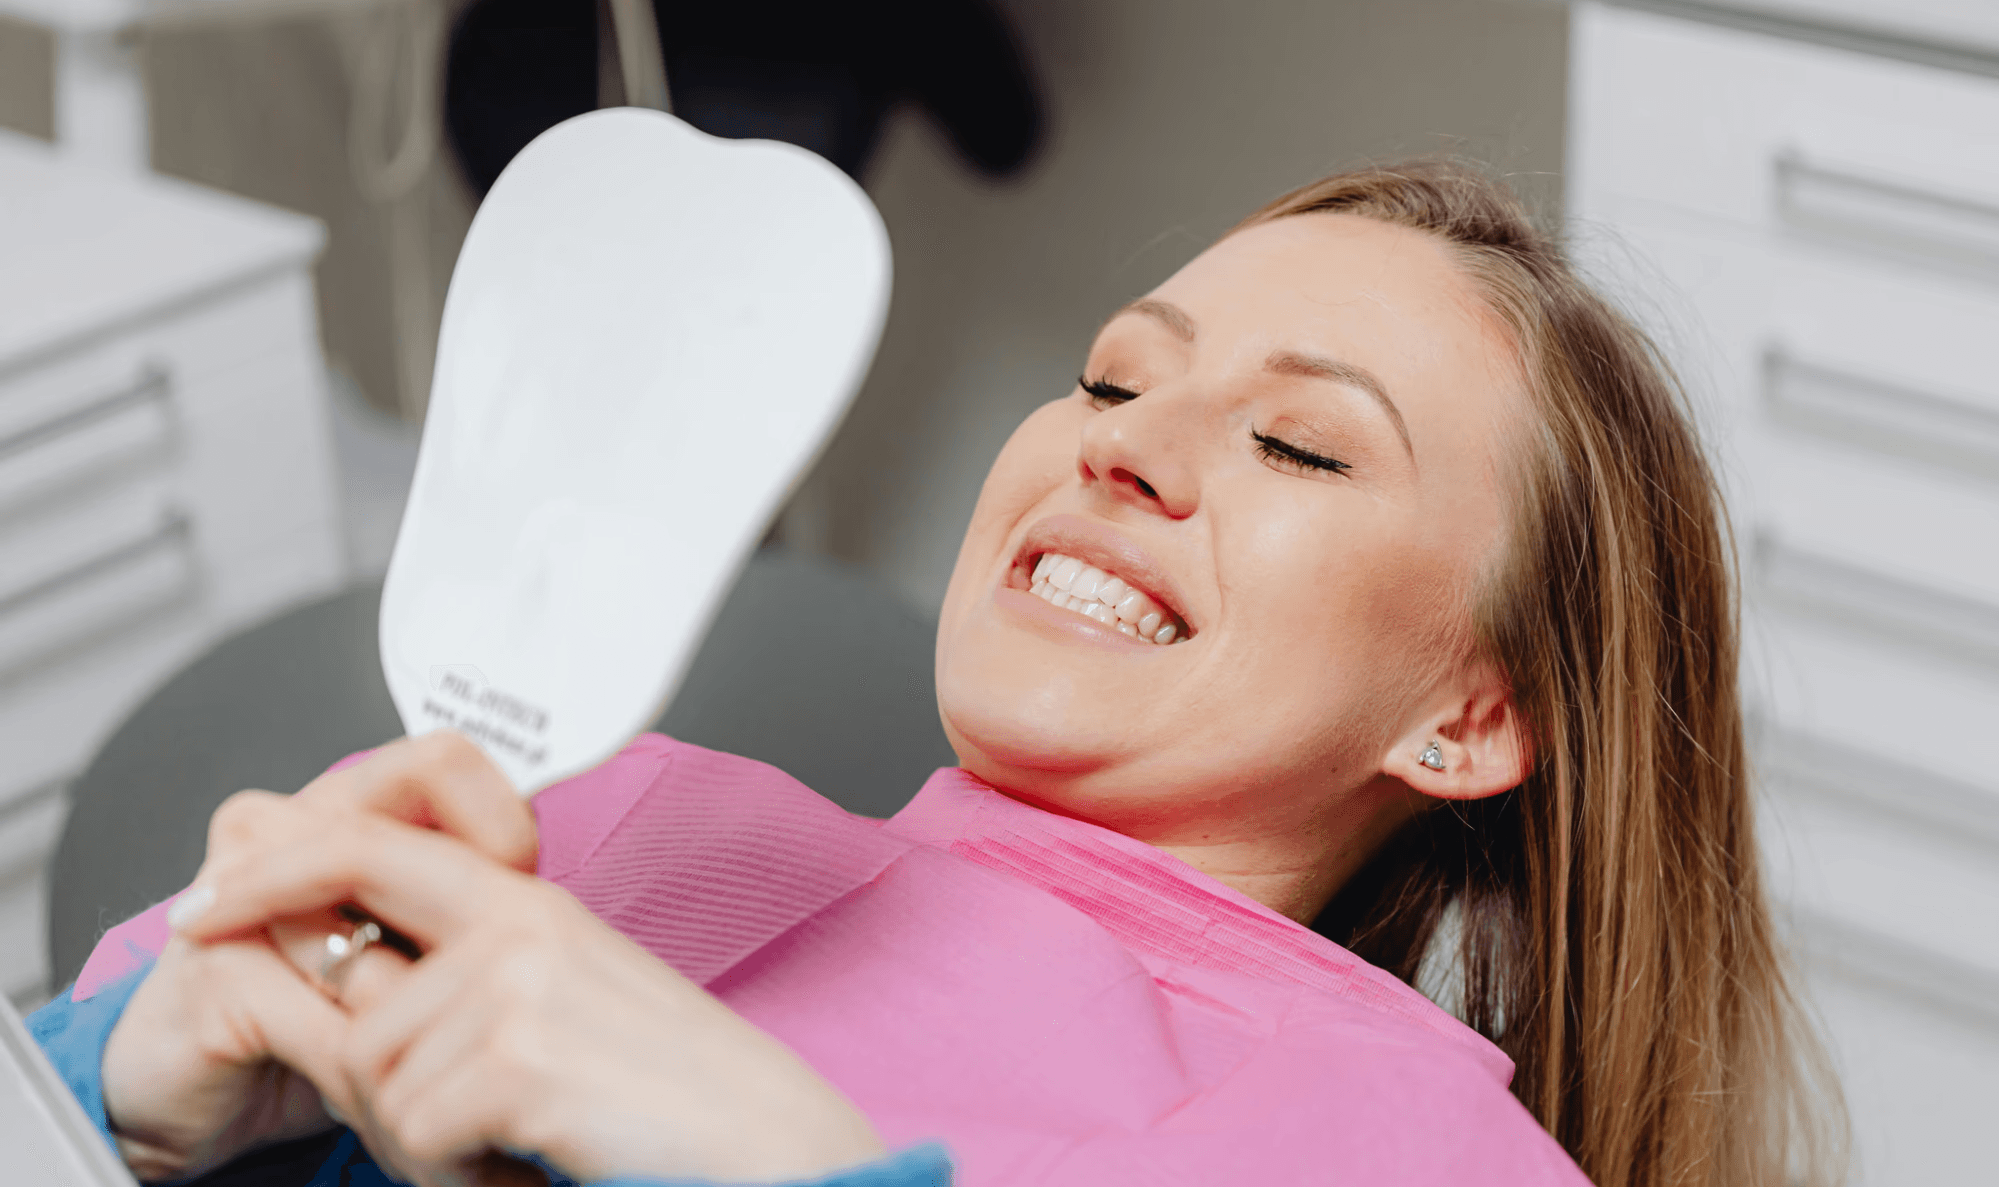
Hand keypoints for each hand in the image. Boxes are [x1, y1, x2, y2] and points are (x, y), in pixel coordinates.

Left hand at [172, 740, 887, 1186]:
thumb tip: (355, 986)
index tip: (203, 908)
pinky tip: (531, 1159)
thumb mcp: (564, 1008)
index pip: (366, 844)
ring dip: (429, 1146)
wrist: (763, 1142)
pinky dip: (460, 1174)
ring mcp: (518, 983)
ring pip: (379, 1084)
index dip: (272, 871)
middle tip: (470, 1132)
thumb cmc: (675, 1093)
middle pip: (357, 1011)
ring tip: (521, 1144)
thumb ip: (466, 979)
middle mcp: (521, 924)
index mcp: (531, 903)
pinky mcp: (518, 1054)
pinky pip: (416, 1133)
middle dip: (383, 1094)